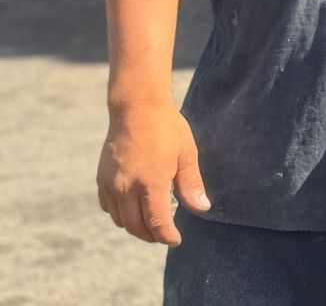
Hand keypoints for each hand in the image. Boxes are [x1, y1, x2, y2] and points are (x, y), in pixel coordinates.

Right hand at [97, 100, 209, 244]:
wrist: (136, 108)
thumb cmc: (166, 128)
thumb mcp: (186, 154)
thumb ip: (192, 185)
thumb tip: (202, 208)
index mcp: (150, 183)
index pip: (157, 223)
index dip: (167, 236)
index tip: (176, 239)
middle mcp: (126, 188)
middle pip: (136, 227)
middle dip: (151, 236)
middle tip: (164, 235)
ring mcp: (110, 185)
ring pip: (120, 220)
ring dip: (135, 227)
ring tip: (151, 223)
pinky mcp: (101, 179)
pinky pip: (109, 208)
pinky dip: (120, 215)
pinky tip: (132, 209)